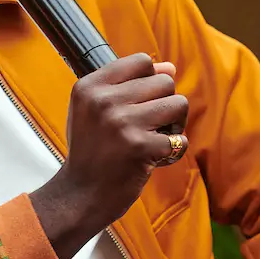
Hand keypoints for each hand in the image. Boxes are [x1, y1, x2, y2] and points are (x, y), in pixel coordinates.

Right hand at [30, 55, 188, 258]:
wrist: (80, 196)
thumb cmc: (92, 150)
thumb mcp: (95, 111)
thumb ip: (128, 85)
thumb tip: (170, 67)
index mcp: (89, 86)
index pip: (142, 62)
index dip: (150, 81)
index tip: (140, 102)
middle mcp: (103, 101)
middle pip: (164, 81)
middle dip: (164, 103)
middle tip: (149, 125)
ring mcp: (122, 123)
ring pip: (178, 104)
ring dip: (174, 124)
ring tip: (155, 138)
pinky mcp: (140, 147)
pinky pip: (180, 138)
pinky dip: (174, 150)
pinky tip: (155, 158)